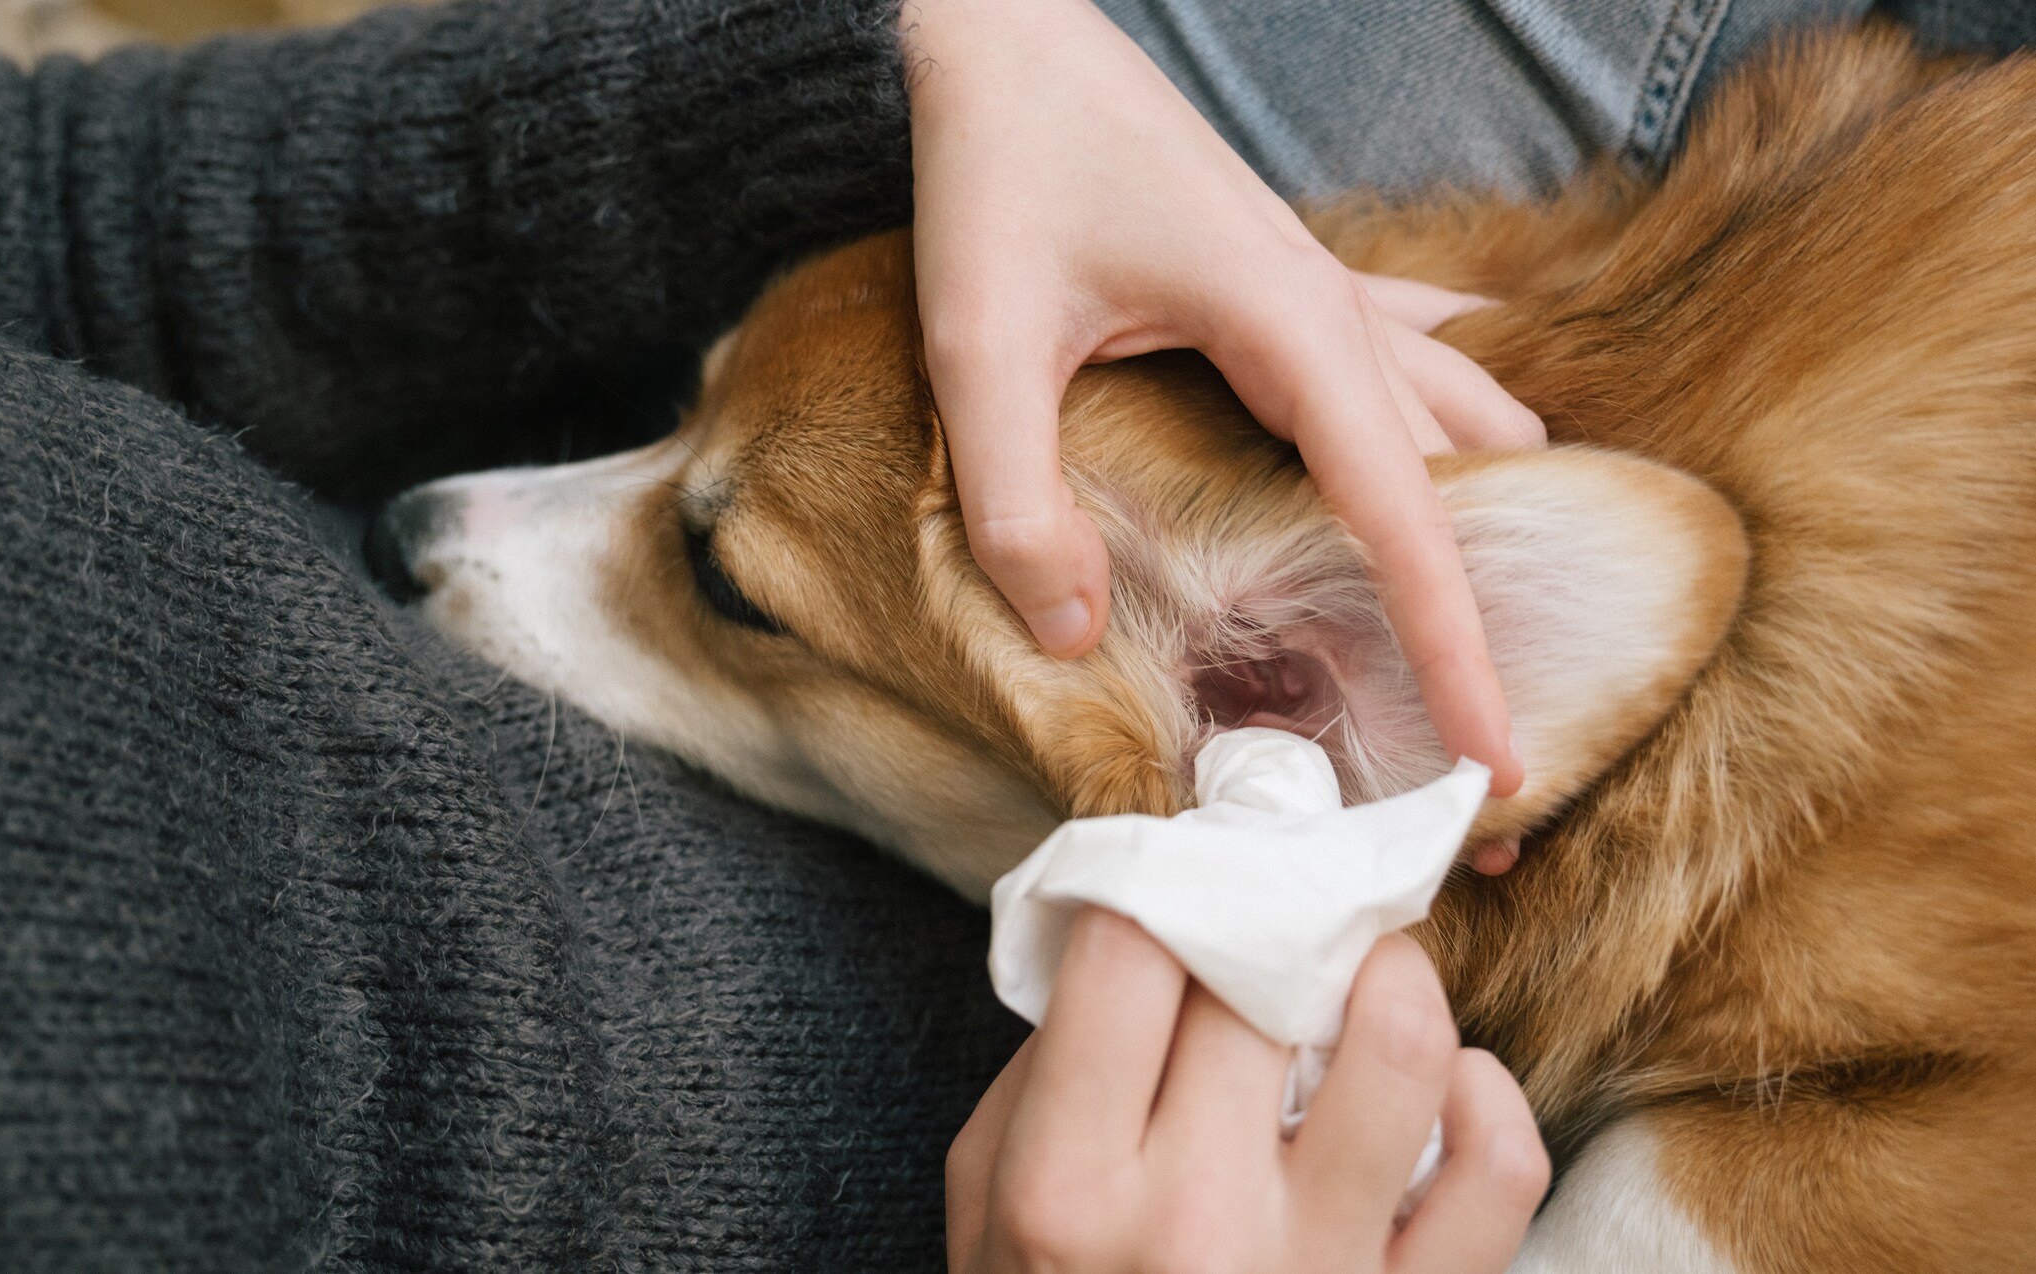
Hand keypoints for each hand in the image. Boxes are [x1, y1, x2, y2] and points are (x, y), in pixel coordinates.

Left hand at [901, 0, 1542, 796]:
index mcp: (1289, 329)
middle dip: (1491, 606)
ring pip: (1461, 413)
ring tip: (1492, 627)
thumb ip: (1018, 498)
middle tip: (1491, 735)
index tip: (1499, 756)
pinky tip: (1471, 459)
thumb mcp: (979, 345)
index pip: (1406, 516)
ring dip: (1488, 516)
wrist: (1005, 40)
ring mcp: (1328, 290)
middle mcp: (1338, 312)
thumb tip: (1075, 636)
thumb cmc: (998, 170)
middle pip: (1462, 478)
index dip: (1456, 647)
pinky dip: (1451, 426)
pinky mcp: (1295, 282)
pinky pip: (1416, 353)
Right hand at [945, 910, 1550, 1273]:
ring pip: (1400, 1043)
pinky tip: (1441, 1085)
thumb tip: (1135, 931)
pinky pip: (1499, 1166)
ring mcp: (1314, 1272)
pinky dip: (1484, 1094)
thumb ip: (1041, 1072)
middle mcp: (1190, 1222)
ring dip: (1391, 971)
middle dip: (1280, 908)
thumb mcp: (986, 1210)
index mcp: (1065, 1186)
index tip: (1193, 869)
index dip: (1168, 876)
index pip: (1129, 948)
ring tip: (1366, 967)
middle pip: (1262, 975)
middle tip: (1288, 895)